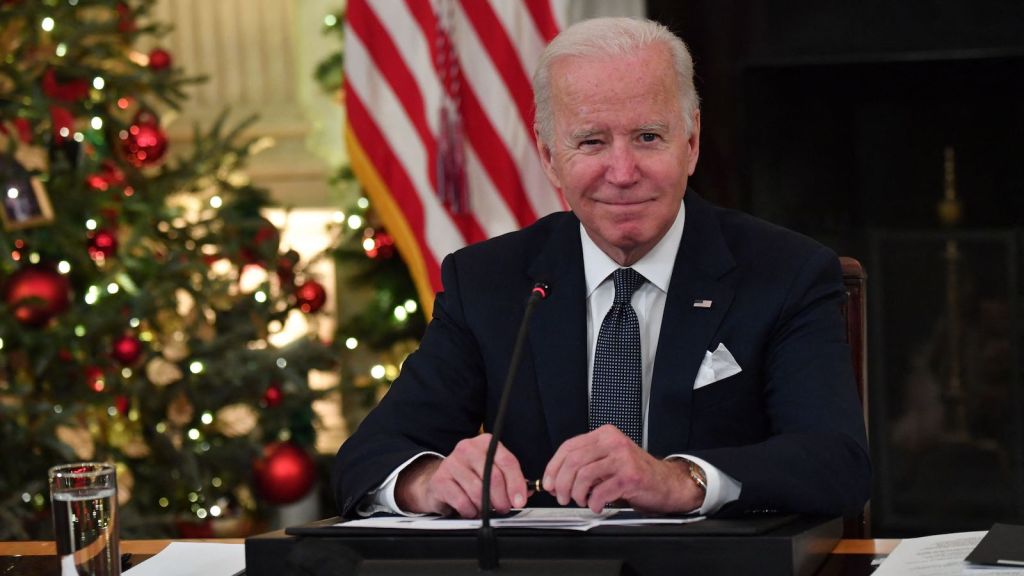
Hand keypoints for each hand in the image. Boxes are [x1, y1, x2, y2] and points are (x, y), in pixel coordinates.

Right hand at [394, 434, 528, 517]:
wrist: (440, 482)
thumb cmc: (470, 476)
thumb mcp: (491, 471)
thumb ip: (510, 480)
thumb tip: (525, 493)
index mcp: (486, 443)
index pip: (507, 461)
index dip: (516, 483)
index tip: (520, 500)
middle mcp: (468, 448)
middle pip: (493, 477)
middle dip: (502, 499)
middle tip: (504, 508)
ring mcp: (452, 463)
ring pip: (478, 491)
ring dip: (485, 507)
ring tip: (486, 510)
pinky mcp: (440, 480)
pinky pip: (462, 501)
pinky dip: (470, 511)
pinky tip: (471, 510)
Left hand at [542, 425, 704, 513]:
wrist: (666, 483)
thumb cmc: (635, 473)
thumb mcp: (607, 461)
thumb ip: (584, 465)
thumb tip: (556, 480)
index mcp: (604, 435)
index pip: (569, 447)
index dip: (554, 467)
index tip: (549, 482)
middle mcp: (613, 442)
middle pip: (573, 461)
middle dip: (562, 484)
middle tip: (562, 497)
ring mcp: (622, 458)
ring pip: (584, 476)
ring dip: (577, 494)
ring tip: (582, 501)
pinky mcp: (630, 476)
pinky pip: (601, 491)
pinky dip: (594, 503)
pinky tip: (597, 505)